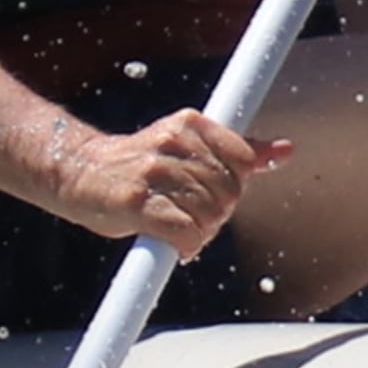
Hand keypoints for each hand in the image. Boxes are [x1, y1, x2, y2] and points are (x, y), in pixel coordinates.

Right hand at [51, 109, 291, 258]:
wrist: (81, 174)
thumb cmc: (141, 164)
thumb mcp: (191, 146)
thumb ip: (239, 151)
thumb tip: (286, 150)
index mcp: (189, 122)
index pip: (243, 160)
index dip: (233, 186)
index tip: (212, 194)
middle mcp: (173, 141)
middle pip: (230, 191)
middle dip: (218, 213)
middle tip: (194, 218)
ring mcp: (154, 172)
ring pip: (210, 214)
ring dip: (201, 232)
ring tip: (180, 228)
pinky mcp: (138, 203)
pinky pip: (187, 232)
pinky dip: (186, 245)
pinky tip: (174, 242)